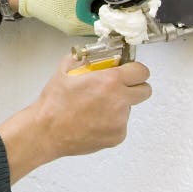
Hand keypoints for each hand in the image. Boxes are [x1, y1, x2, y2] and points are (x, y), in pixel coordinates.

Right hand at [0, 54, 151, 183]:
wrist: (47, 131)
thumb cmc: (54, 102)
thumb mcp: (65, 70)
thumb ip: (83, 58)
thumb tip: (91, 54)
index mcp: (110, 81)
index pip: (141, 71)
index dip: (134, 69)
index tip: (127, 71)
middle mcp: (120, 101)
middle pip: (145, 90)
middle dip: (134, 86)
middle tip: (117, 87)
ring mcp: (120, 121)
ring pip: (130, 108)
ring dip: (119, 105)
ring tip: (95, 107)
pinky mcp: (118, 136)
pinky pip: (121, 124)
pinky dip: (111, 121)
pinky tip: (93, 120)